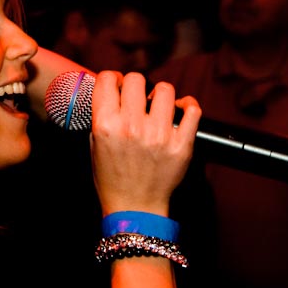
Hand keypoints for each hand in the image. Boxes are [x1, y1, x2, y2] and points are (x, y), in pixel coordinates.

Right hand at [90, 71, 199, 215]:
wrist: (135, 208)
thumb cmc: (113, 178)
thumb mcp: (94, 145)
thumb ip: (102, 116)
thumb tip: (113, 91)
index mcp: (106, 126)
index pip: (107, 79)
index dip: (112, 79)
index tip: (117, 86)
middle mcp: (132, 127)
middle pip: (136, 79)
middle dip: (134, 86)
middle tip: (136, 99)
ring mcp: (159, 135)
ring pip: (164, 89)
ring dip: (160, 95)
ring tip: (157, 107)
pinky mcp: (182, 144)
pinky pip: (192, 109)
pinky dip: (188, 106)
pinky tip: (180, 110)